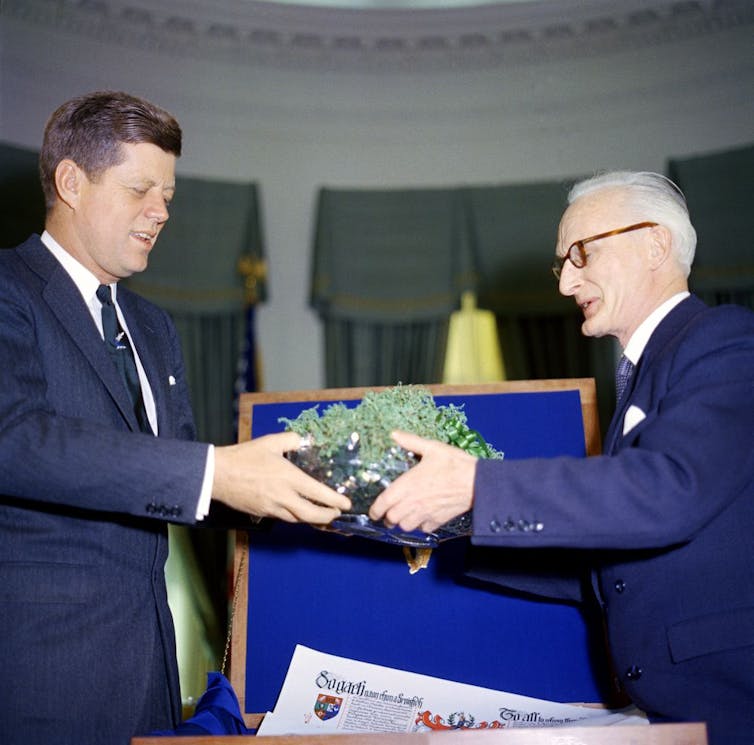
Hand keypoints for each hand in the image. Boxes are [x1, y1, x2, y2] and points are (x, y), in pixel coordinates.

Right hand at [212, 432, 350, 523]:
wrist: (218, 475)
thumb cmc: (244, 457)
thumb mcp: (271, 442)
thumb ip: (292, 439)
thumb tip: (305, 439)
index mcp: (288, 478)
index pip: (317, 493)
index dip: (335, 501)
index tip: (346, 504)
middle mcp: (283, 496)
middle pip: (311, 515)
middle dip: (327, 517)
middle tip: (337, 514)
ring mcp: (272, 508)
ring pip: (297, 519)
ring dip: (312, 519)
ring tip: (323, 515)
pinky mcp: (263, 513)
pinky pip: (284, 518)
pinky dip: (296, 518)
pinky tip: (299, 512)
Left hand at [368, 431, 476, 532]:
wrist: (477, 482)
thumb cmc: (454, 463)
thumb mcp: (432, 447)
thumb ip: (411, 442)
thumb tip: (394, 434)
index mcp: (408, 484)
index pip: (384, 502)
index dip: (375, 510)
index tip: (373, 511)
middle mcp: (413, 502)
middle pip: (392, 518)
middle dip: (387, 517)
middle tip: (388, 512)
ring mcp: (426, 513)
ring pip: (405, 526)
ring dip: (402, 522)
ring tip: (403, 515)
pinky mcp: (438, 520)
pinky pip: (423, 529)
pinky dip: (420, 525)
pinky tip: (423, 517)